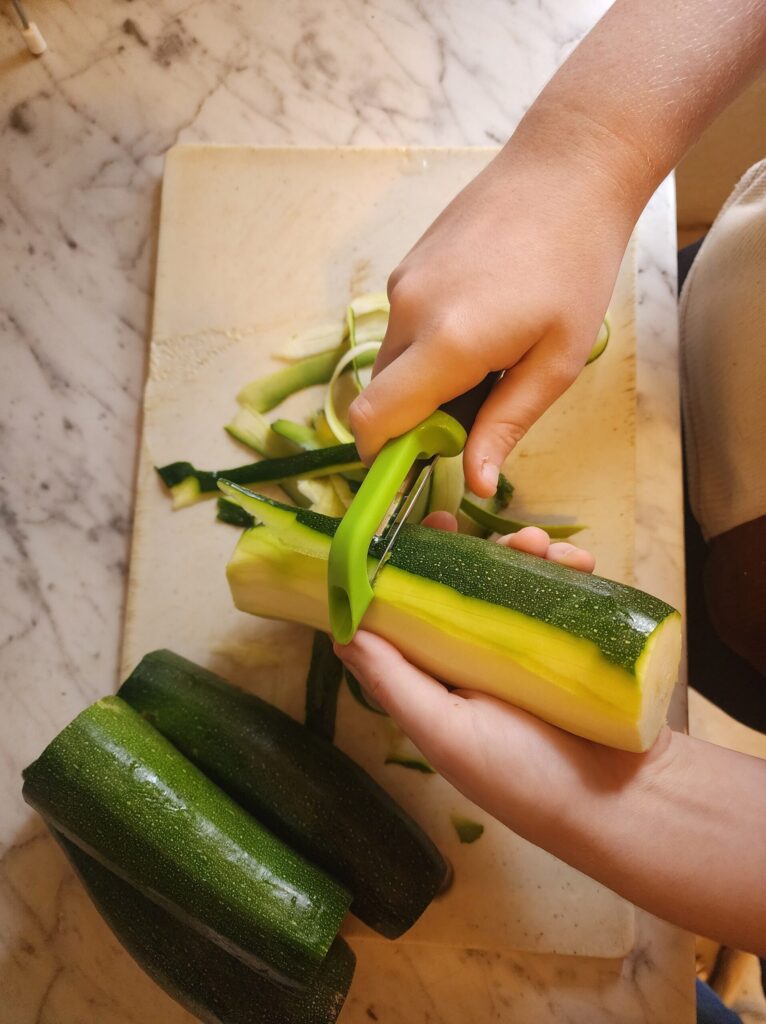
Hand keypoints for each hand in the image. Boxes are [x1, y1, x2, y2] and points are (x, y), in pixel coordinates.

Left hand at [335, 518, 765, 954]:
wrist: (628, 804)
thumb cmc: (525, 778)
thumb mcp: (446, 733)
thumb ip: (394, 683)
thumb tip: (341, 634)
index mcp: (442, 681)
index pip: (415, 615)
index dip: (409, 570)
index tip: (413, 531)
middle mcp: (482, 661)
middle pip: (467, 587)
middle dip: (468, 550)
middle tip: (469, 521)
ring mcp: (533, 650)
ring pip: (518, 582)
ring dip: (524, 551)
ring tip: (540, 543)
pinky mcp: (578, 644)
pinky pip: (568, 593)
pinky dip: (570, 569)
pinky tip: (578, 561)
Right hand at [348, 137, 637, 495]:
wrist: (566, 168)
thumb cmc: (576, 266)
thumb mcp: (557, 360)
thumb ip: (505, 424)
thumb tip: (474, 483)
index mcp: (446, 342)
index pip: (373, 419)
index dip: (382, 455)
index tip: (417, 466)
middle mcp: (407, 312)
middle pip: (380, 397)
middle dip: (413, 421)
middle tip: (475, 413)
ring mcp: (401, 285)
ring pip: (391, 363)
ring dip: (422, 382)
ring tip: (486, 362)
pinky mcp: (405, 267)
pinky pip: (401, 328)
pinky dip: (425, 347)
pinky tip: (478, 323)